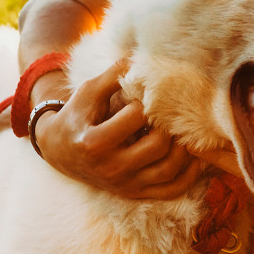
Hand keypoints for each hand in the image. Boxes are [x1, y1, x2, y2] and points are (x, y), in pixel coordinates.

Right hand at [35, 59, 204, 198]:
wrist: (59, 151)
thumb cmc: (76, 116)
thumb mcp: (87, 92)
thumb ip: (113, 75)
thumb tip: (142, 60)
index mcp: (95, 143)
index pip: (137, 118)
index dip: (146, 101)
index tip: (147, 95)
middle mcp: (111, 169)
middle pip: (158, 145)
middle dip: (168, 124)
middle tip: (169, 112)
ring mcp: (124, 185)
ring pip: (170, 170)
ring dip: (184, 148)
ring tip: (181, 129)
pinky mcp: (135, 193)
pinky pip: (171, 190)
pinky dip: (189, 175)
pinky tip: (194, 156)